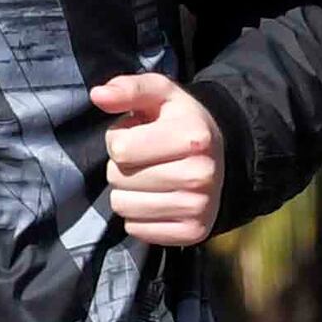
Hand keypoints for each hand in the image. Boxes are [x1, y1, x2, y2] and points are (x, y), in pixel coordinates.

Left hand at [93, 71, 224, 247]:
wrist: (223, 156)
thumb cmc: (182, 122)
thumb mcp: (160, 94)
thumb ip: (129, 89)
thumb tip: (98, 95)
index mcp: (192, 138)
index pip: (120, 150)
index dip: (119, 139)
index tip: (137, 134)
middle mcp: (199, 175)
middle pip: (119, 179)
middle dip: (122, 166)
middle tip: (144, 157)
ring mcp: (198, 207)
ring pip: (123, 207)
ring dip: (127, 191)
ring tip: (148, 176)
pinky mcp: (193, 233)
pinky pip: (136, 229)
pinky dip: (138, 215)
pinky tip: (156, 198)